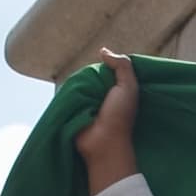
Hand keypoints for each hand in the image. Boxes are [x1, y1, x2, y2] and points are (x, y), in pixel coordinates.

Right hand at [75, 48, 141, 195]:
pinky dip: (67, 92)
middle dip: (89, 75)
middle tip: (90, 79)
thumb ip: (122, 66)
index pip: (105, 71)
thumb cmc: (120, 117)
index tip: (104, 65)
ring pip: (78, 83)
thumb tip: (103, 51)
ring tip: (80, 86)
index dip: (105, 67)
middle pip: (90, 75)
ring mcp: (85, 103)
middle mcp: (100, 95)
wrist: (104, 143)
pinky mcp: (72, 109)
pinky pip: (67, 94)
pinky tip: (69, 90)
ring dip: (77, 83)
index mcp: (115, 90)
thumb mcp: (128, 87)